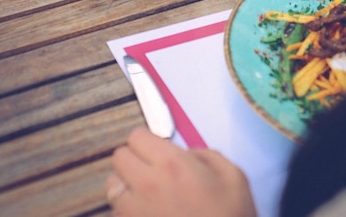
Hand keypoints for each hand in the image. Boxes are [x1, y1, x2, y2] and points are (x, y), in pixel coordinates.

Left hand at [105, 127, 257, 216]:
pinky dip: (126, 210)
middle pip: (119, 157)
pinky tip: (146, 214)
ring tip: (144, 193)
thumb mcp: (234, 178)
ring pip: (112, 185)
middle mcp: (147, 185)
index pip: (137, 136)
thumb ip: (208, 156)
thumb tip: (189, 154)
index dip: (148, 140)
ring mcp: (135, 212)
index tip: (157, 148)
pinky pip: (116, 212)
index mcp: (172, 165)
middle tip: (150, 167)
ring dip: (125, 185)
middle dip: (134, 158)